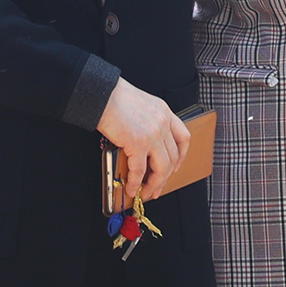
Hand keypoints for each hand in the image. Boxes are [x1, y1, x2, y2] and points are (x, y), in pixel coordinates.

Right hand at [97, 80, 191, 201]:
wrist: (102, 94)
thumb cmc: (115, 97)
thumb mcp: (142, 105)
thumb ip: (149, 121)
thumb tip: (144, 145)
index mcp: (165, 113)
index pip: (183, 137)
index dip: (181, 156)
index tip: (175, 166)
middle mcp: (163, 123)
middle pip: (173, 157)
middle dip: (166, 177)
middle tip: (158, 187)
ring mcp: (153, 134)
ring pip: (162, 167)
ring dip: (155, 184)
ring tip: (146, 192)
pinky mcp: (138, 143)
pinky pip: (140, 170)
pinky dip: (136, 182)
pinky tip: (132, 188)